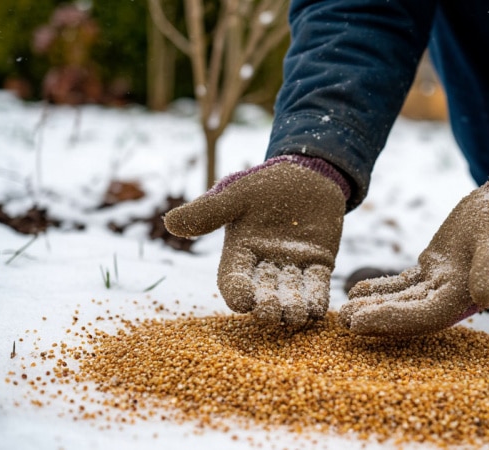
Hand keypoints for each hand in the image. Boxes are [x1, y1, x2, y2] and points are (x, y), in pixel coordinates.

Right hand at [164, 155, 347, 327]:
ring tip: (296, 314)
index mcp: (240, 252)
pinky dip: (317, 298)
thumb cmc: (265, 183)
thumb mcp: (235, 194)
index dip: (236, 292)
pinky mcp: (319, 263)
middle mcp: (265, 265)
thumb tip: (170, 223)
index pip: (233, 279)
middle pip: (263, 293)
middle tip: (272, 311)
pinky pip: (317, 285)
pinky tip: (318, 309)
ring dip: (293, 307)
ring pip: (291, 294)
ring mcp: (293, 266)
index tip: (242, 303)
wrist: (306, 172)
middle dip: (267, 305)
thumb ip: (209, 211)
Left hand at [340, 174, 488, 336]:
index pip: (424, 315)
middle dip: (377, 318)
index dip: (392, 320)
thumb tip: (483, 299)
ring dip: (374, 307)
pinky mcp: (432, 270)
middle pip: (408, 313)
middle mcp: (452, 296)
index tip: (361, 322)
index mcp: (466, 295)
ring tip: (343, 312)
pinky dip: (381, 289)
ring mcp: (440, 284)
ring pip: (402, 300)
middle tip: (344, 321)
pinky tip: (356, 290)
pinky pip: (402, 285)